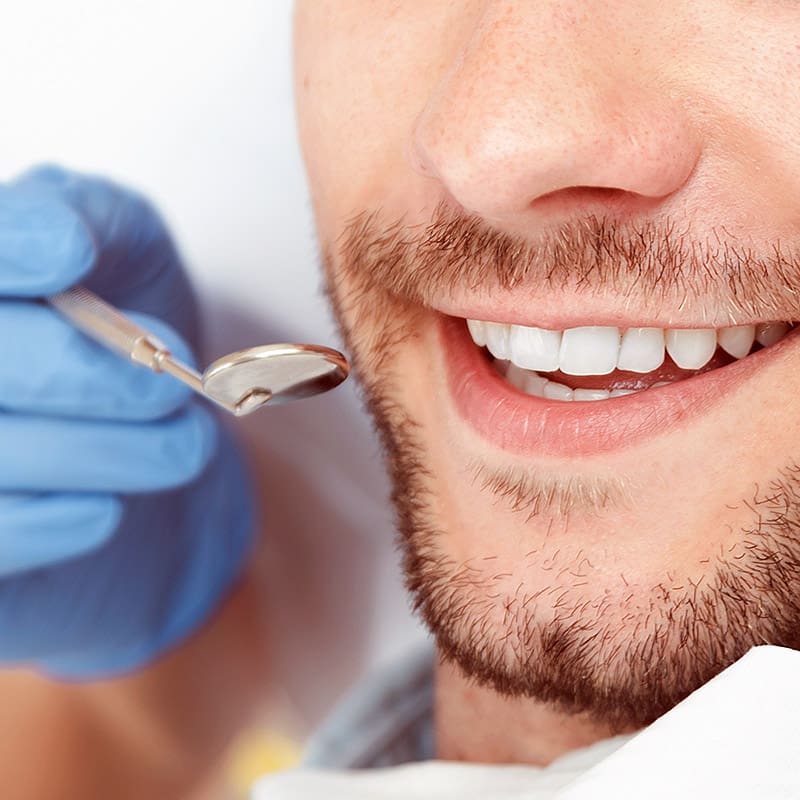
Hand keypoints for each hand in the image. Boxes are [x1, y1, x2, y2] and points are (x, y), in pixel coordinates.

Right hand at [0, 166, 254, 677]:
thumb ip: (91, 217)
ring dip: (98, 451)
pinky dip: (48, 523)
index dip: (6, 248)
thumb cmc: (132, 336)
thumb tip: (59, 239)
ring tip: (184, 447)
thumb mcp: (127, 249)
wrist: (149, 451)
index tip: (72, 255)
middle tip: (173, 387)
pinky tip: (105, 511)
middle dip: (81, 372)